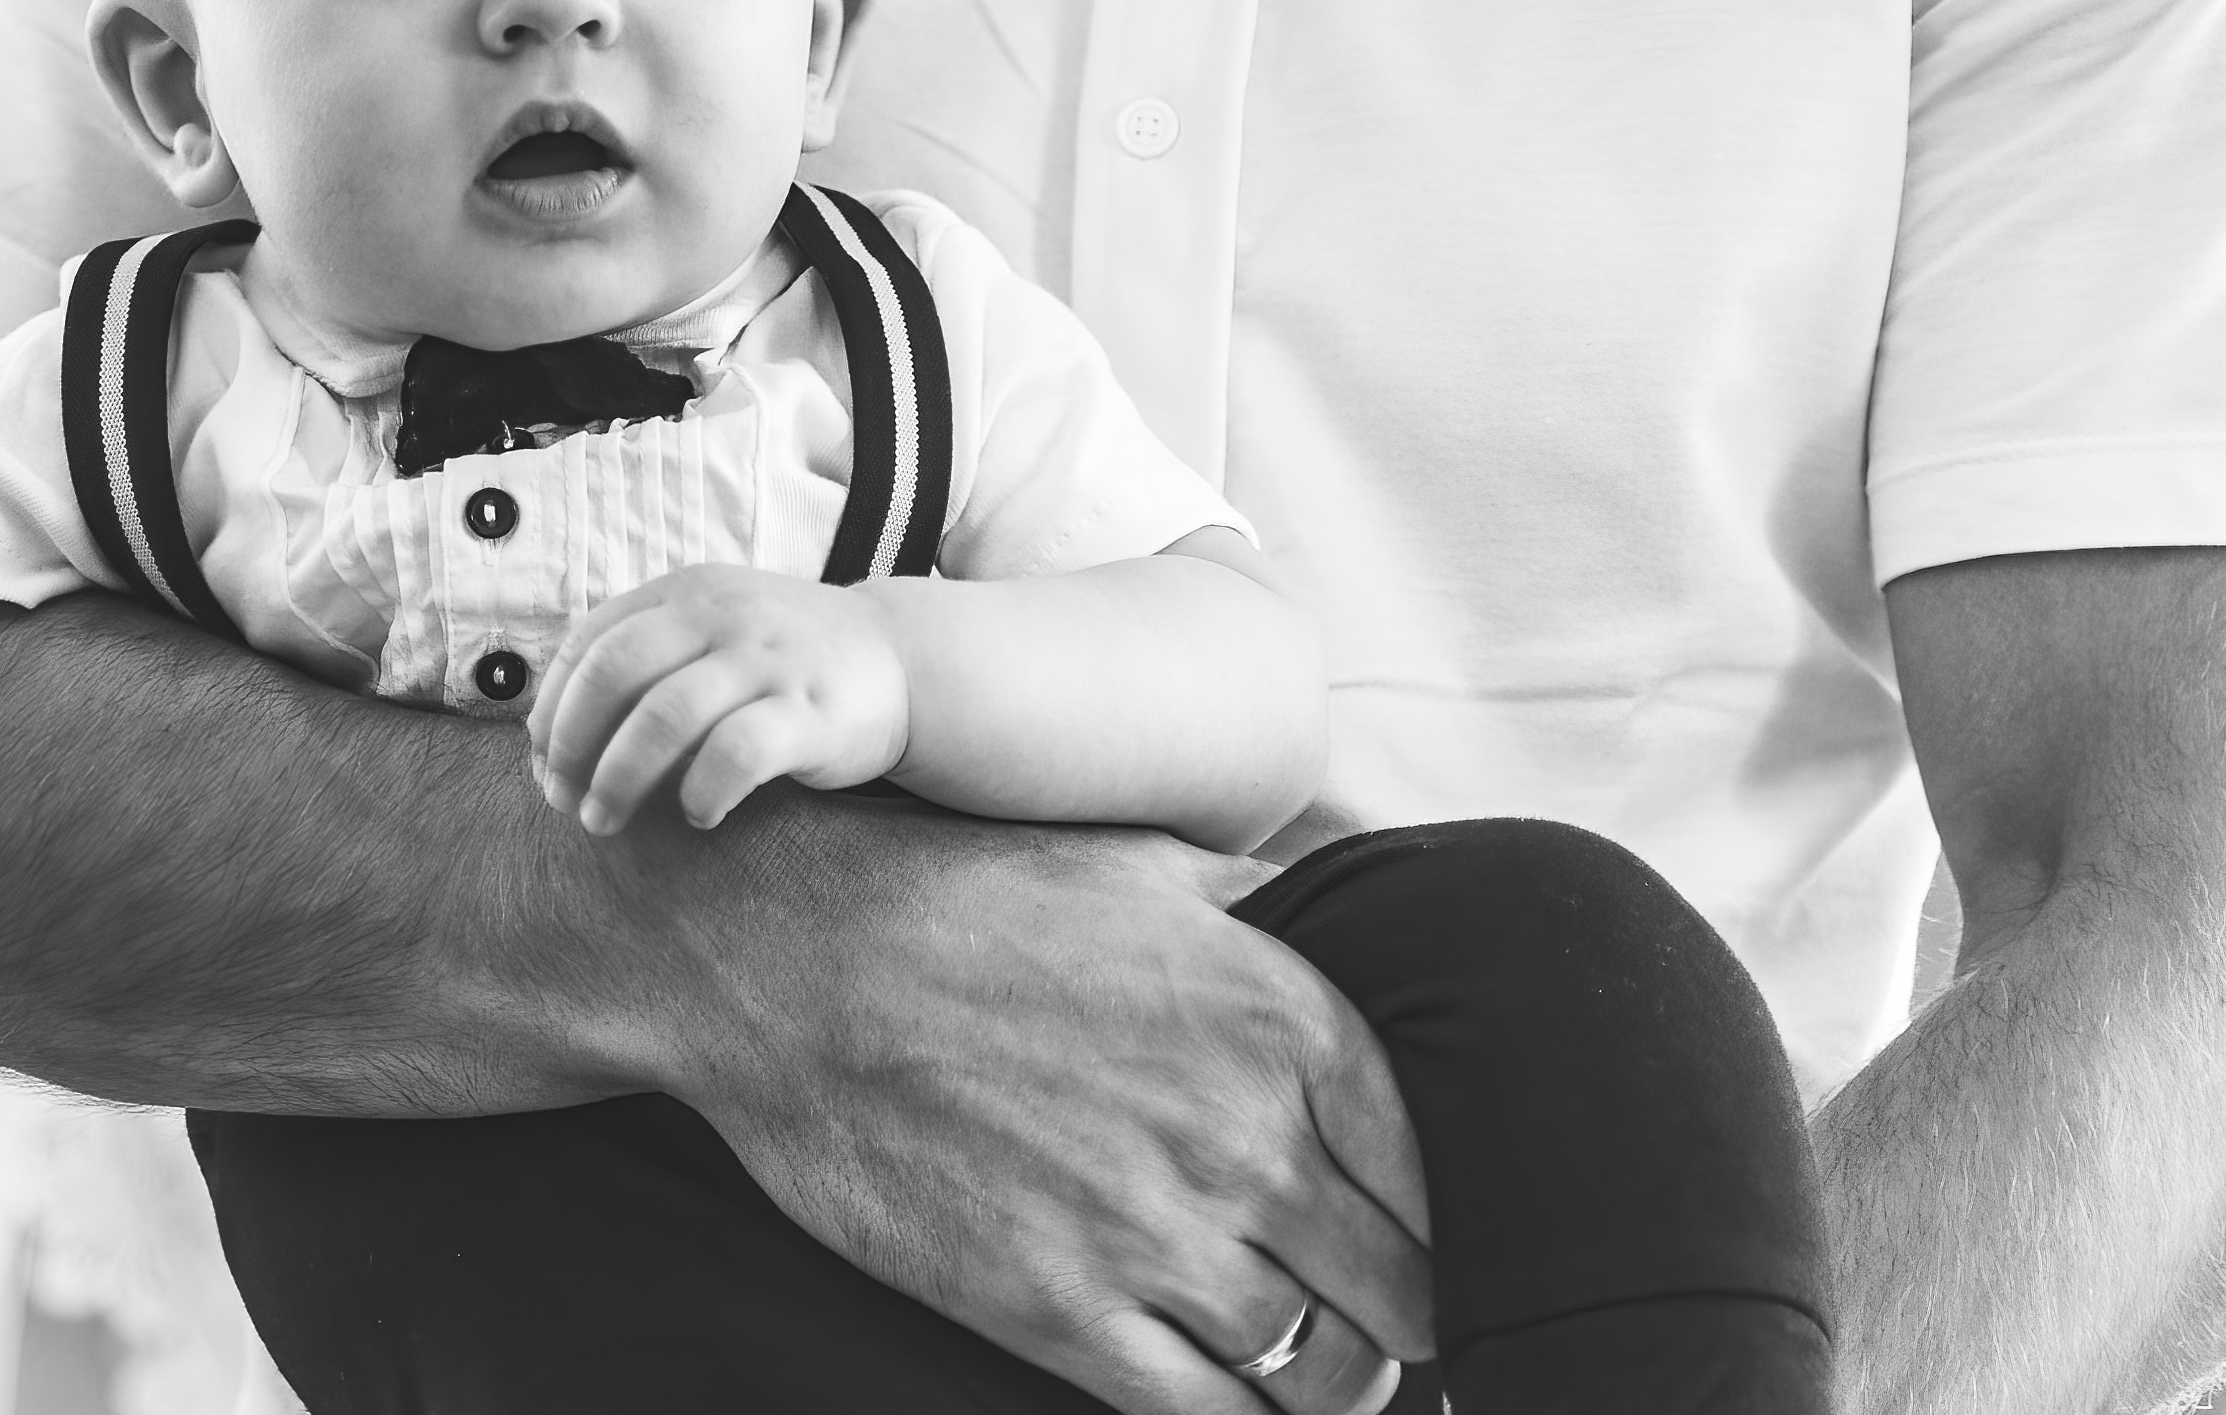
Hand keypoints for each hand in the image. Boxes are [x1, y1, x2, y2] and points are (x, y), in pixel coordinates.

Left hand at [528, 563, 908, 831]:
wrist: (901, 659)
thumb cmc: (781, 661)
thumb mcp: (711, 630)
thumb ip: (643, 662)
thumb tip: (552, 744)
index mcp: (685, 592)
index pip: (589, 643)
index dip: (552, 710)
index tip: (543, 765)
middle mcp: (722, 614)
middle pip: (613, 673)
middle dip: (571, 743)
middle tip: (562, 799)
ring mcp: (767, 659)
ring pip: (665, 715)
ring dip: (619, 778)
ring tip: (605, 819)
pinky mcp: (810, 711)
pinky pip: (736, 753)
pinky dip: (701, 792)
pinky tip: (698, 815)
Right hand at [659, 803, 1435, 1413]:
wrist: (784, 953)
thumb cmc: (961, 893)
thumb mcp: (1142, 864)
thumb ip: (1269, 911)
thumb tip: (1361, 919)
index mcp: (1283, 1019)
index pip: (1436, 1176)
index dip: (1441, 1223)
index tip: (1420, 1241)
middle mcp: (1243, 1136)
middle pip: (1403, 1291)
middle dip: (1404, 1315)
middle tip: (1384, 1323)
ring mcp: (1153, 1236)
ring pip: (1324, 1371)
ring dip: (1336, 1381)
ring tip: (1326, 1374)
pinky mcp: (1060, 1315)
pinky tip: (1246, 1406)